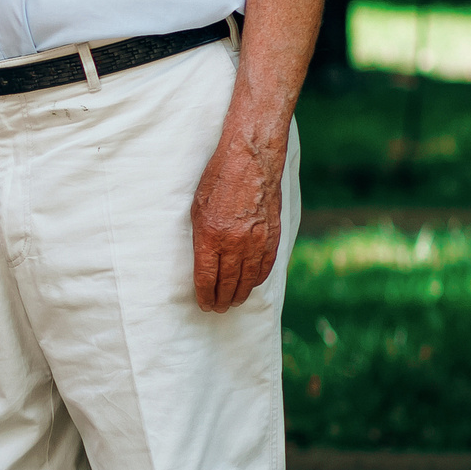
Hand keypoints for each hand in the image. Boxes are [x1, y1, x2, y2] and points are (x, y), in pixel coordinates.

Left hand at [191, 128, 282, 311]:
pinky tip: (250, 285)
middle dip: (221, 300)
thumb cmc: (218, 179)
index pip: (206, 278)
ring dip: (239, 294)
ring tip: (232, 302)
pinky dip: (256, 280)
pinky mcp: (273, 237)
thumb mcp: (197, 208)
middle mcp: (234, 243)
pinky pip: (264, 267)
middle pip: (227, 284)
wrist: (251, 160)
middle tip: (217, 309)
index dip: (205, 295)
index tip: (203, 304)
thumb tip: (202, 260)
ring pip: (247, 280)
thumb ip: (201, 237)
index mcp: (210, 237)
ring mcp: (256, 241)